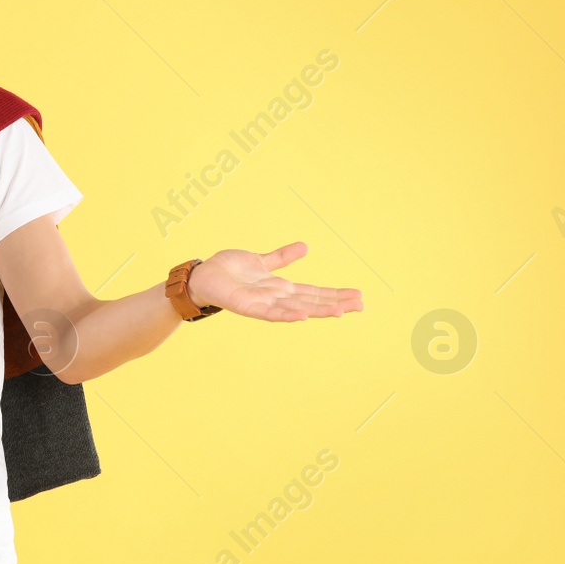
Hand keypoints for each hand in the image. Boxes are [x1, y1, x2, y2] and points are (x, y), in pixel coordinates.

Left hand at [187, 242, 362, 321]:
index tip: (358, 296)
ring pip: (296, 309)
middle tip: (361, 305)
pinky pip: (270, 313)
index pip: (314, 292)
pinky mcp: (248, 306)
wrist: (203, 276)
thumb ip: (282, 257)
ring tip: (341, 311)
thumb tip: (305, 247)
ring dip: (318, 311)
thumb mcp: (261, 261)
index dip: (335, 294)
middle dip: (336, 303)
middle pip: (311, 302)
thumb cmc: (230, 270)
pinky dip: (286, 315)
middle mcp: (276, 298)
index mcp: (281, 288)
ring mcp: (263, 304)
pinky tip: (302, 317)